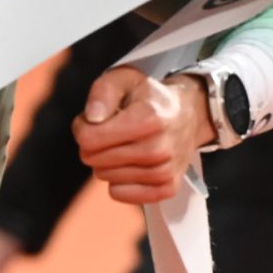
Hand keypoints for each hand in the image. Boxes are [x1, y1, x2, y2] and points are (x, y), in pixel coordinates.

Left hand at [74, 67, 213, 204]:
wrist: (189, 115)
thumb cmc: (149, 97)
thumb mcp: (125, 79)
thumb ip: (103, 92)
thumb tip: (91, 118)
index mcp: (148, 119)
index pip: (88, 138)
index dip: (83, 126)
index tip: (95, 119)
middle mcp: (158, 149)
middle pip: (93, 159)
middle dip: (94, 144)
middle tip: (113, 131)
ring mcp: (164, 171)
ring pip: (104, 176)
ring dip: (107, 161)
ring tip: (126, 143)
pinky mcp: (166, 188)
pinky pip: (119, 194)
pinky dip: (119, 180)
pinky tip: (132, 163)